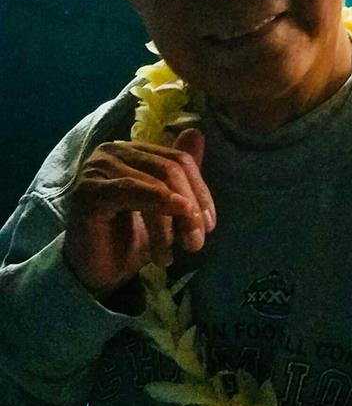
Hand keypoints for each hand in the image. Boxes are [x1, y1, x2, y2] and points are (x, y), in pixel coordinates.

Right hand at [63, 128, 215, 299]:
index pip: (178, 160)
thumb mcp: (166, 208)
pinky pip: (129, 192)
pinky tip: (170, 231)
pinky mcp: (88, 191)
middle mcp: (112, 151)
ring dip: (174, 219)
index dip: (200, 190)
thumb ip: (180, 175)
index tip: (210, 224)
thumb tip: (197, 133)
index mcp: (133, 151)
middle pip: (169, 169)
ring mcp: (97, 168)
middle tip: (197, 242)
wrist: (97, 272)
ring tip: (182, 249)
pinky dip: (156, 206)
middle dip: (191, 208)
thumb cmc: (132, 238)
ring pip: (154, 183)